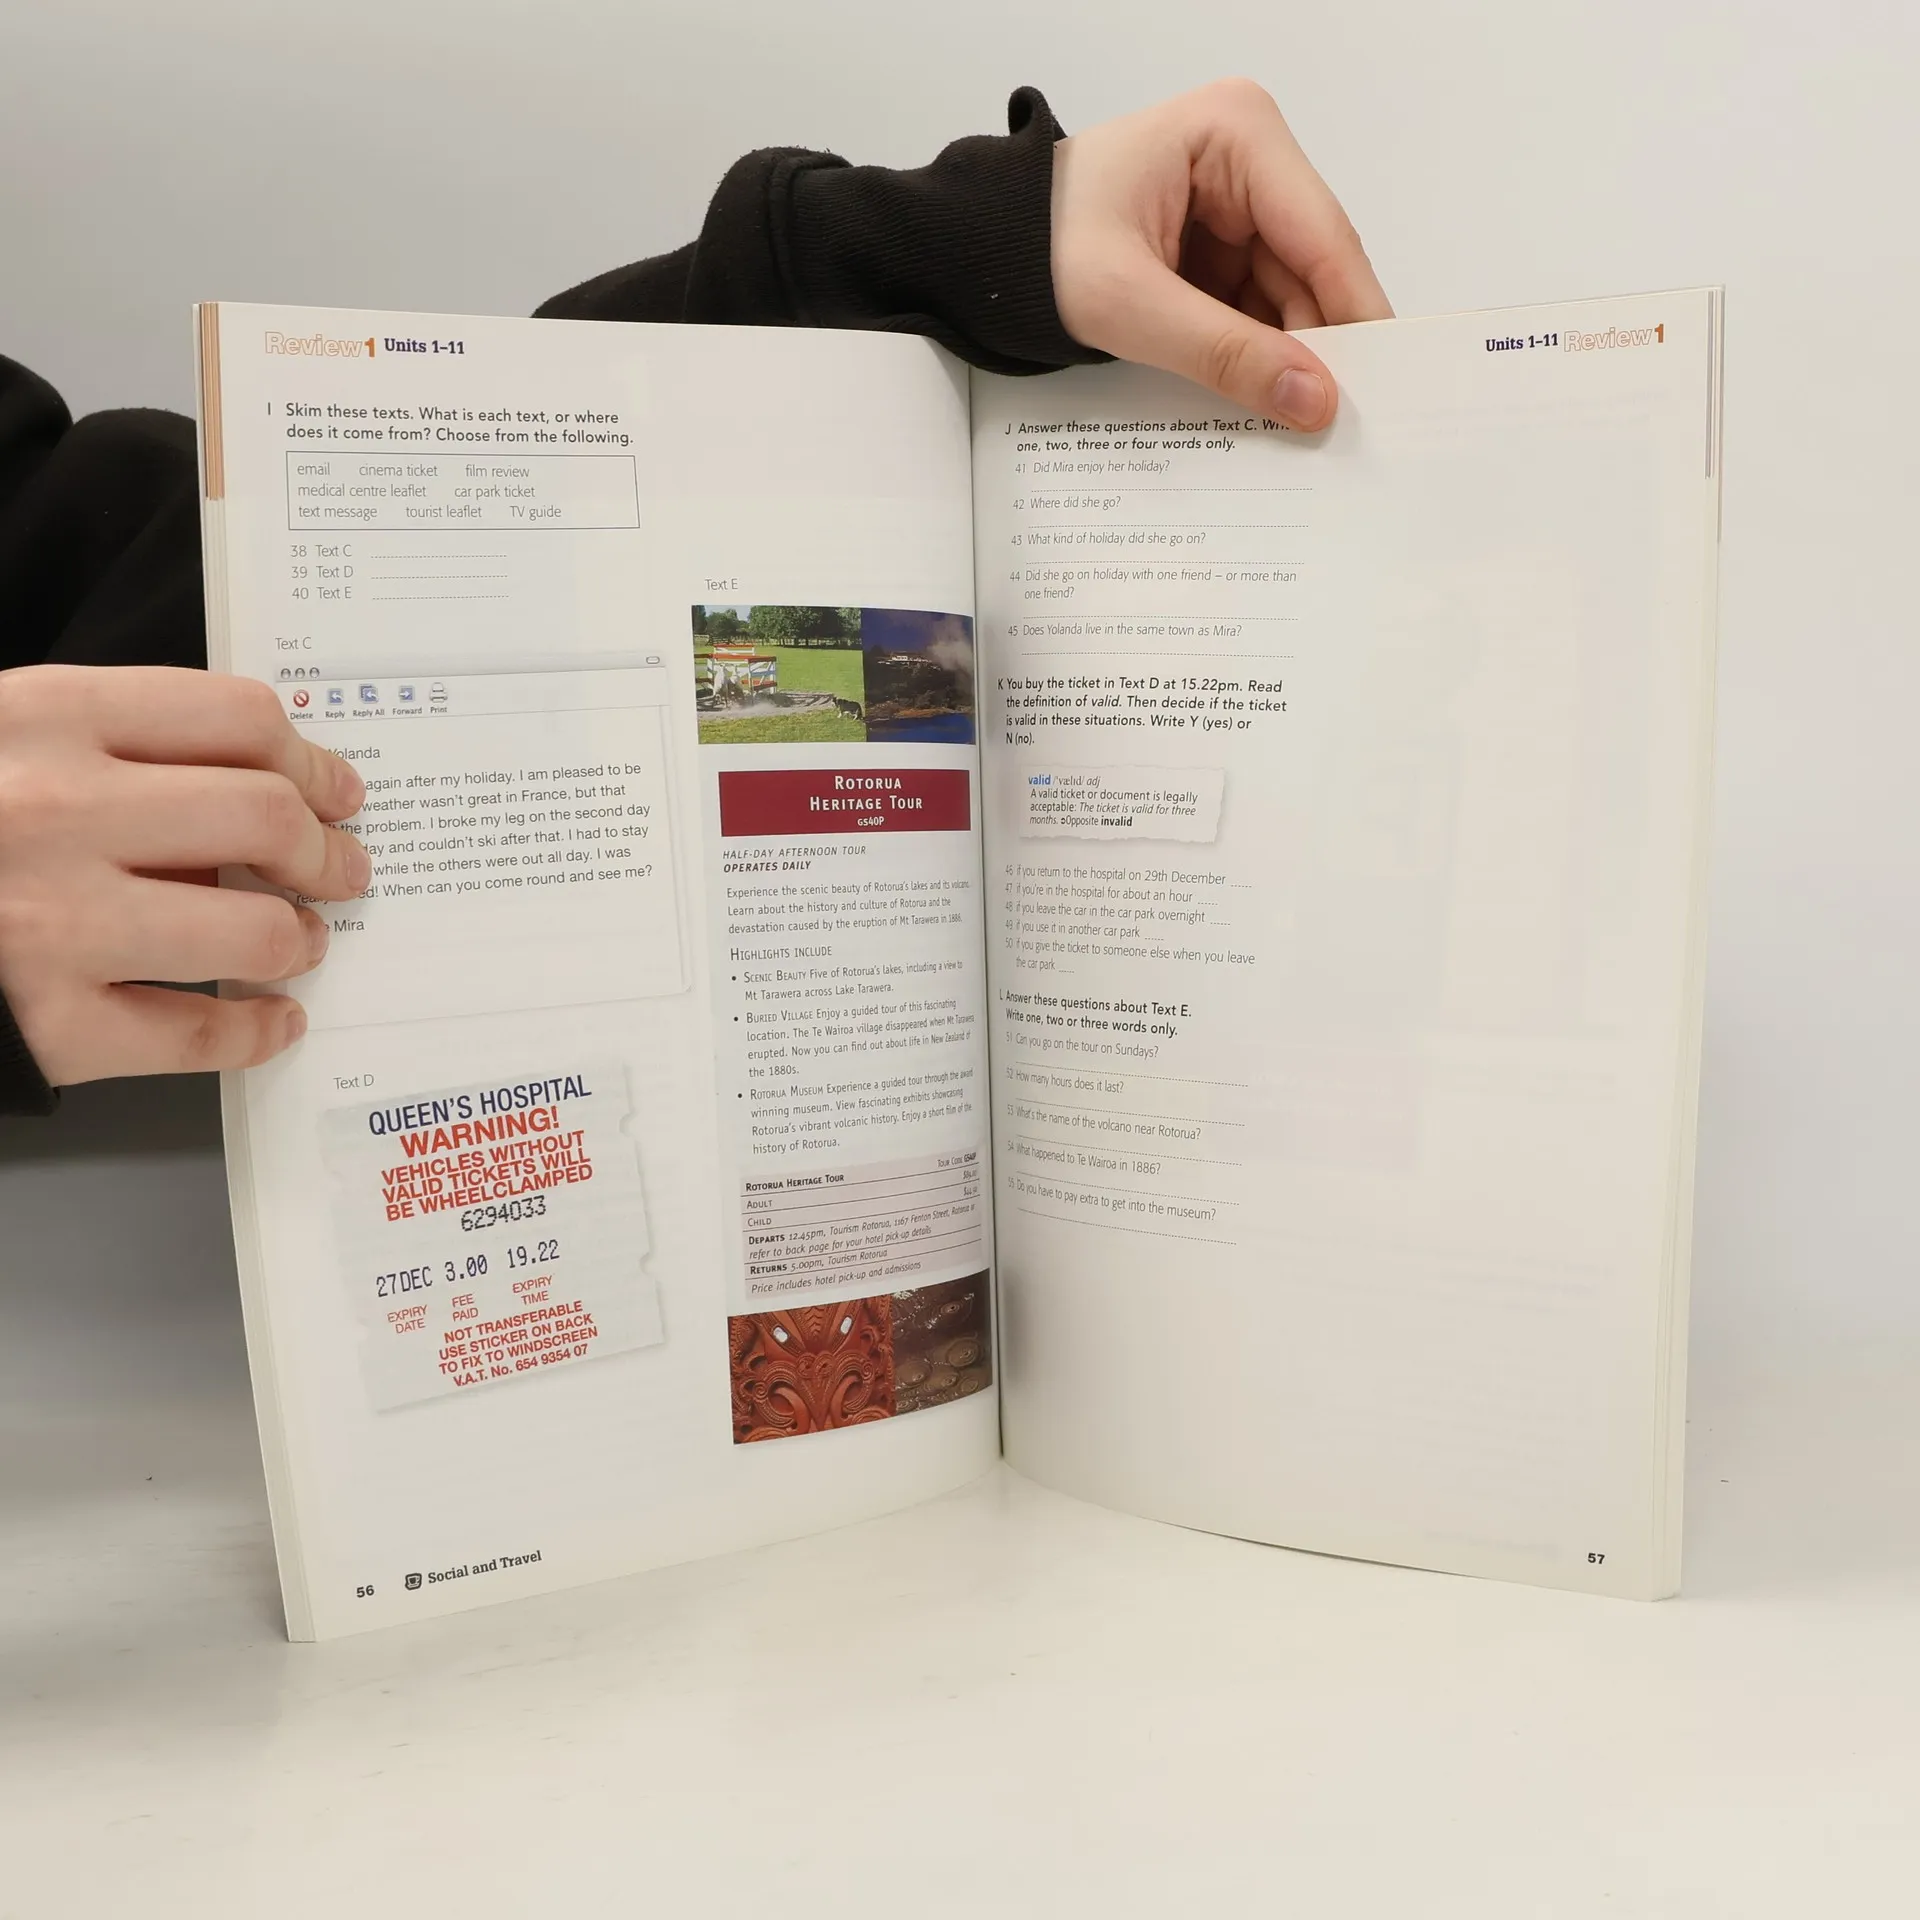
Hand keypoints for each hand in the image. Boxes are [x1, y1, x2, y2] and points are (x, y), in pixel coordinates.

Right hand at [0, 665, 369, 1085]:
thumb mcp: (10, 740)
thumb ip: (123, 751)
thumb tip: (265, 797)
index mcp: (48, 719)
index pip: (237, 719)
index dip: (311, 760)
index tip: (337, 790)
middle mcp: (54, 813)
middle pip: (266, 817)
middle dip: (327, 852)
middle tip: (342, 870)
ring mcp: (49, 924)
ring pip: (252, 930)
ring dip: (299, 939)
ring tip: (300, 940)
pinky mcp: (45, 1023)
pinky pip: (197, 1036)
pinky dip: (255, 1033)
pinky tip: (272, 1021)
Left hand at [1050, 78, 1391, 430]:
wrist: (979, 252)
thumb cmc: (1033, 248)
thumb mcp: (1127, 306)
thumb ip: (1221, 353)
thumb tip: (1311, 399)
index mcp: (1236, 133)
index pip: (1322, 235)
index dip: (1356, 315)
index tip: (1384, 385)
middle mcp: (1250, 158)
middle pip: (1315, 270)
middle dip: (1320, 347)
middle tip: (1341, 427)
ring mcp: (1239, 204)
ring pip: (1292, 298)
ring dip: (1288, 360)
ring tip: (1300, 427)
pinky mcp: (1221, 249)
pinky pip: (1259, 311)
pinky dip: (1259, 358)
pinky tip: (1263, 404)